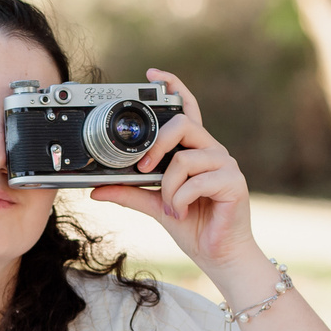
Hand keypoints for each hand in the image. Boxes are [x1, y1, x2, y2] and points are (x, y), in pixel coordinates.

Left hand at [89, 69, 260, 276]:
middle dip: (158, 145)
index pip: (188, 109)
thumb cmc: (193, 226)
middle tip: (144, 169)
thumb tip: (96, 189)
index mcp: (195, 151)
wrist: (219, 256)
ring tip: (170, 208)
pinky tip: (181, 214)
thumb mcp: (154, 206)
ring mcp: (226, 165)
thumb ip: (129, 192)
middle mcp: (212, 152)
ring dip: (168, 188)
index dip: (174, 87)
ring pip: (185, 159)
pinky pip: (197, 181)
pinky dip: (180, 201)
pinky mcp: (234, 183)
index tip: (153, 74)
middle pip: (184, 125)